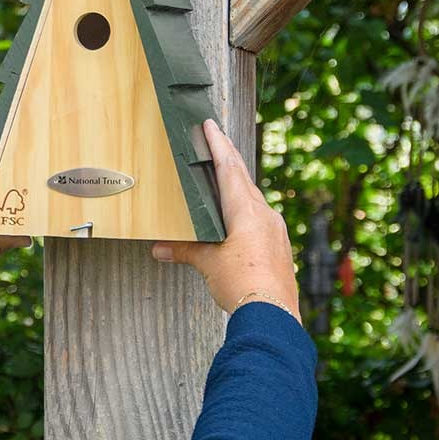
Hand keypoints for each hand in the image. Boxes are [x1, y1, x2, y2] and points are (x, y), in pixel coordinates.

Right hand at [151, 119, 300, 323]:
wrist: (272, 314)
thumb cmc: (242, 284)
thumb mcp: (207, 263)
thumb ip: (184, 249)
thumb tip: (159, 248)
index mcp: (246, 210)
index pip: (229, 168)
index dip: (218, 144)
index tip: (211, 125)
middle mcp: (264, 214)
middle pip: (243, 179)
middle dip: (228, 159)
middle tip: (217, 142)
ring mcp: (275, 230)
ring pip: (253, 199)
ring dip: (237, 185)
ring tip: (223, 180)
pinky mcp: (279, 246)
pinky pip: (260, 218)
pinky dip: (245, 210)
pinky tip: (237, 220)